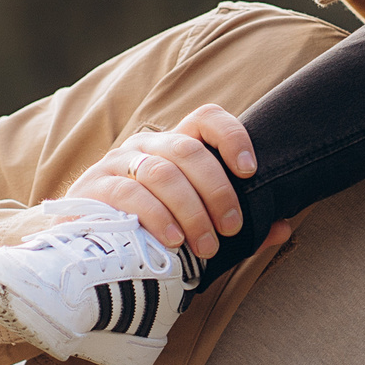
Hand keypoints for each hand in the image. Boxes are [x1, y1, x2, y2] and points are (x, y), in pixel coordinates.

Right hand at [62, 104, 282, 260]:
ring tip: (206, 246)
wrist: (82, 244)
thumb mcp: (193, 222)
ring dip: (192, 211)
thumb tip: (282, 229)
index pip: (206, 118)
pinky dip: (157, 217)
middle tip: (231, 228)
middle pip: (189, 151)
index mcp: (174, 145)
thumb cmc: (150, 229)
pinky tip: (173, 241)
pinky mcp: (93, 188)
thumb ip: (233, 222)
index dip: (232, 136)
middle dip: (217, 190)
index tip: (251, 170)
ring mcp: (118, 163)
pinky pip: (130, 195)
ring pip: (163, 174)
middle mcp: (147, 145)